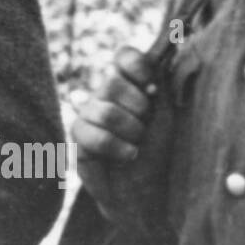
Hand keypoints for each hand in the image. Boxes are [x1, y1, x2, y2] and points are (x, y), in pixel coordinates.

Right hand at [70, 46, 156, 162]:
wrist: (148, 190)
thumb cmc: (159, 151)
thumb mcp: (167, 113)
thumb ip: (160, 83)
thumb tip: (162, 54)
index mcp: (129, 84)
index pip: (124, 57)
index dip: (137, 66)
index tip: (153, 88)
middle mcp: (105, 94)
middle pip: (112, 83)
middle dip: (137, 108)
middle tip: (146, 126)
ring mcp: (88, 114)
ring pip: (104, 110)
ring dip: (130, 131)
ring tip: (137, 145)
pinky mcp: (77, 137)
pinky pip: (93, 134)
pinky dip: (117, 147)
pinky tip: (128, 155)